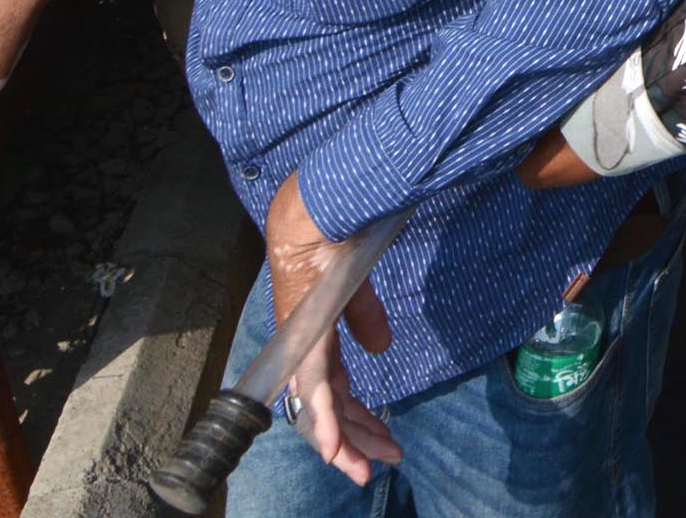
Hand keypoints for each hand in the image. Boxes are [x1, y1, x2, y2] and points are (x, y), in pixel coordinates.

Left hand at [264, 174, 398, 483]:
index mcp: (316, 340)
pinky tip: (333, 449)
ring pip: (322, 409)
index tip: (377, 441)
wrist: (312, 217)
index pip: (334, 391)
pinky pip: (317, 390)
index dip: (352, 421)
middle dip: (353, 441)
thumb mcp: (356, 289)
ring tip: (363, 468)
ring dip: (343, 441)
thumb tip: (381, 348)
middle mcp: (305, 351)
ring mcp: (304, 348)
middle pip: (328, 409)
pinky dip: (325, 422)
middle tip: (376, 468)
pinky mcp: (307, 340)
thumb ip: (365, 318)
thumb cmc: (333, 243)